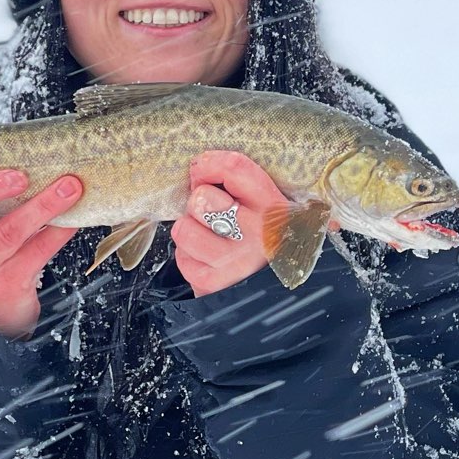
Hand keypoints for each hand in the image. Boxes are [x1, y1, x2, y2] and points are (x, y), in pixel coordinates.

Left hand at [171, 150, 296, 297]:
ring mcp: (236, 263)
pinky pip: (182, 258)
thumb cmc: (267, 241)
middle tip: (210, 212)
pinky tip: (208, 259)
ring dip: (190, 231)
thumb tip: (200, 167)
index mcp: (276, 209)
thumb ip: (242, 185)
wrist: (276, 293)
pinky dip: (189, 256)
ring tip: (208, 237)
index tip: (204, 172)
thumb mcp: (268, 208)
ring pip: (184, 229)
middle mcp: (260, 236)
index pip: (234, 168)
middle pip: (202, 199)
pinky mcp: (214, 284)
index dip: (209, 165)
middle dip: (198, 203)